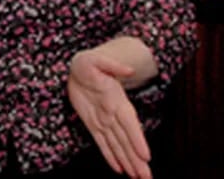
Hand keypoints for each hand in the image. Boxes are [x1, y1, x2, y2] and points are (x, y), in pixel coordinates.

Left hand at [68, 50, 151, 178]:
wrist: (80, 68)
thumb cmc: (89, 63)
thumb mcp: (96, 60)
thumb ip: (112, 65)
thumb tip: (128, 70)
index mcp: (117, 100)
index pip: (129, 123)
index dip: (137, 139)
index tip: (146, 155)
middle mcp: (113, 114)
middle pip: (127, 140)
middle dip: (137, 159)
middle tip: (147, 177)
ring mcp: (104, 120)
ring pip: (118, 145)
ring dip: (128, 161)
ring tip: (139, 178)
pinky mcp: (92, 123)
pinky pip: (102, 142)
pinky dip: (110, 156)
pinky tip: (120, 169)